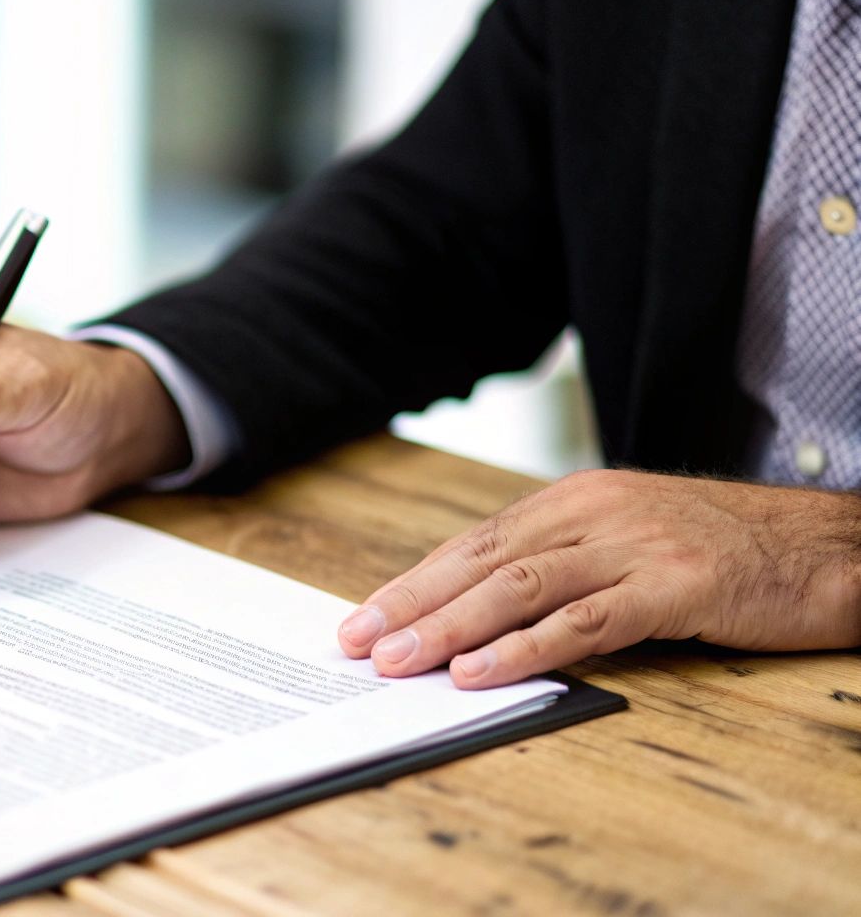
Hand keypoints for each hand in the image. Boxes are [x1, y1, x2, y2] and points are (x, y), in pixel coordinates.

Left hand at [337, 470, 860, 688]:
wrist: (831, 545)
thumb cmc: (726, 550)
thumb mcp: (630, 544)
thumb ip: (565, 569)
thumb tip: (483, 619)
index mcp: (576, 500)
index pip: (474, 543)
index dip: (414, 583)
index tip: (363, 618)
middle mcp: (594, 512)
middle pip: (481, 561)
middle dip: (412, 605)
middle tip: (358, 644)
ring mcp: (634, 545)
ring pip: (519, 587)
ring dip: (450, 628)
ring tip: (401, 661)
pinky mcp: (675, 585)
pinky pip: (586, 620)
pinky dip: (525, 647)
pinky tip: (481, 671)